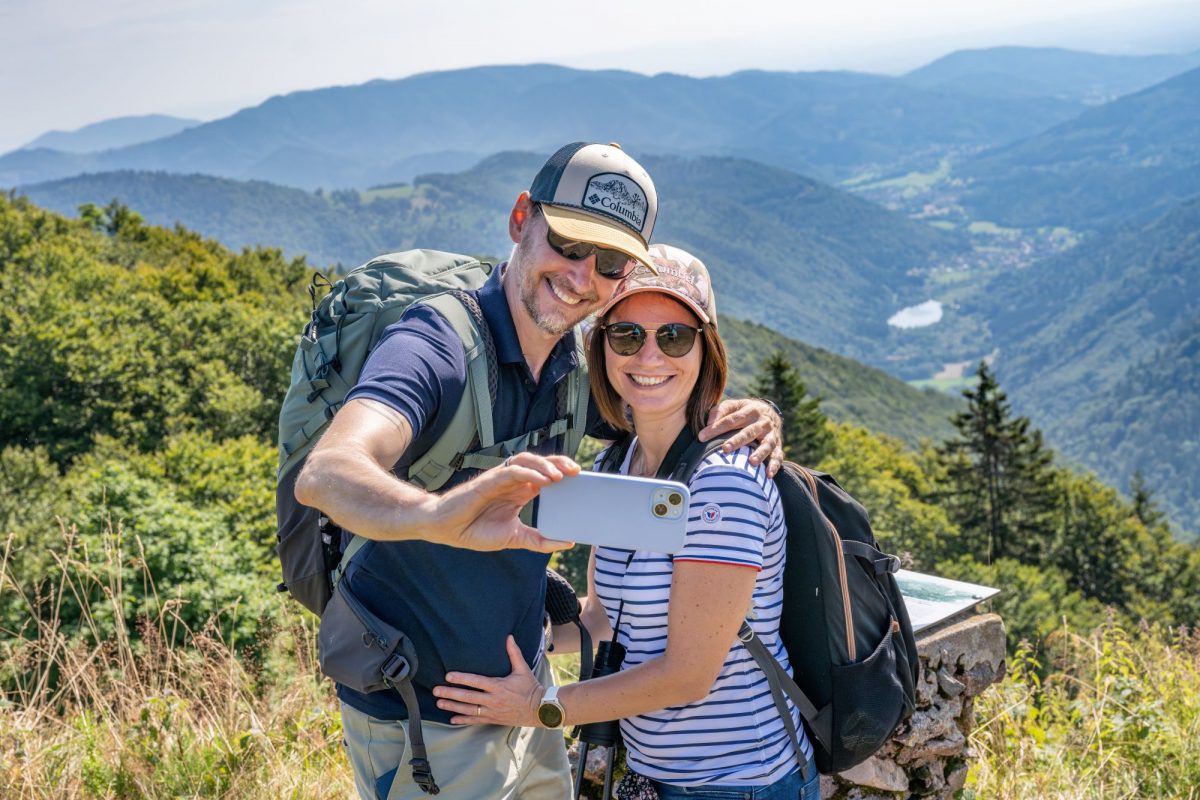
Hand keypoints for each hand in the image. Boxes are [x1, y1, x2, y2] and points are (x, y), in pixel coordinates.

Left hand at [434, 635, 543, 726]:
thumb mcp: (523, 669)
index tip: (448, 676)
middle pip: (468, 697)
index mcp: (498, 686)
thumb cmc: (530, 688)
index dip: (461, 678)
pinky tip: (452, 719)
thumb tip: (509, 637)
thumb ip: (514, 653)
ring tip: (439, 703)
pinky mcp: (493, 719)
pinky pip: (475, 721)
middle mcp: (493, 700)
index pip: (476, 682)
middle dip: (450, 694)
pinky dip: (463, 720)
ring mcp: (492, 711)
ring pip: (468, 710)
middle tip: (436, 691)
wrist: (539, 709)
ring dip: (452, 706)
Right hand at [444, 454, 580, 552]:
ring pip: (527, 461)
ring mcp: (500, 479)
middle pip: (540, 463)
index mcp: (520, 492)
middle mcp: (512, 482)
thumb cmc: (476, 531)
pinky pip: (512, 471)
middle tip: (577, 471)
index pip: (545, 476)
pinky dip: (529, 473)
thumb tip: (566, 542)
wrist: (447, 530)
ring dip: (545, 465)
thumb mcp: (514, 538)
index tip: (581, 478)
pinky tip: (542, 481)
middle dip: (559, 463)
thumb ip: (538, 540)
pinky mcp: (489, 481)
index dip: (563, 473)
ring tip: (561, 475)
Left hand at [699, 398, 784, 476]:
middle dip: (737, 441)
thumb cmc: (744, 412)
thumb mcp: (733, 406)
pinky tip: (768, 475)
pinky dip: (775, 465)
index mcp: (750, 410)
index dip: (716, 428)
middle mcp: (762, 422)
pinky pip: (778, 455)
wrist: (770, 412)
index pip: (731, 420)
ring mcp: (772, 434)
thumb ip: (720, 411)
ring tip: (751, 462)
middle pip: (749, 432)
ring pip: (766, 444)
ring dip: (760, 453)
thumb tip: (708, 423)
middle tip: (725, 449)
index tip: (701, 437)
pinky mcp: (778, 445)